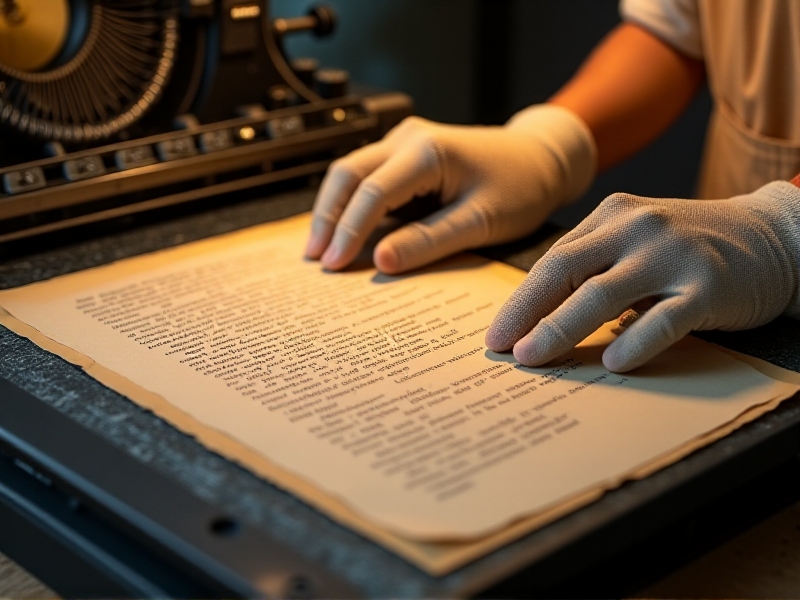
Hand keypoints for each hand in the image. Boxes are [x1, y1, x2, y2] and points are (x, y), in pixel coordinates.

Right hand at [305, 105, 595, 272]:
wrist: (541, 159)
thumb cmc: (520, 187)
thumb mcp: (480, 222)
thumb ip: (429, 241)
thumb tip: (380, 261)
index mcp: (429, 152)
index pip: (373, 193)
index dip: (349, 232)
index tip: (335, 267)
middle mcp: (409, 138)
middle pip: (347, 174)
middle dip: (327, 218)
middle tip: (316, 260)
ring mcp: (404, 141)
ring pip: (351, 172)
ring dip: (333, 210)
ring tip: (320, 250)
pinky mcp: (405, 153)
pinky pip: (367, 176)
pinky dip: (351, 204)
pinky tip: (344, 232)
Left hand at [486, 182, 799, 371]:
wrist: (774, 235)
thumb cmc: (691, 246)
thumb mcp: (638, 241)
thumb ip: (597, 267)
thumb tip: (542, 320)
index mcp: (613, 216)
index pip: (554, 261)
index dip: (521, 300)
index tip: (497, 333)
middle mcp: (637, 228)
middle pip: (566, 271)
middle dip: (527, 313)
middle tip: (501, 348)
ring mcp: (672, 254)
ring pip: (604, 293)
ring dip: (561, 329)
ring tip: (534, 358)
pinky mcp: (708, 285)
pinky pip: (664, 317)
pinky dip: (635, 340)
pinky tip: (611, 363)